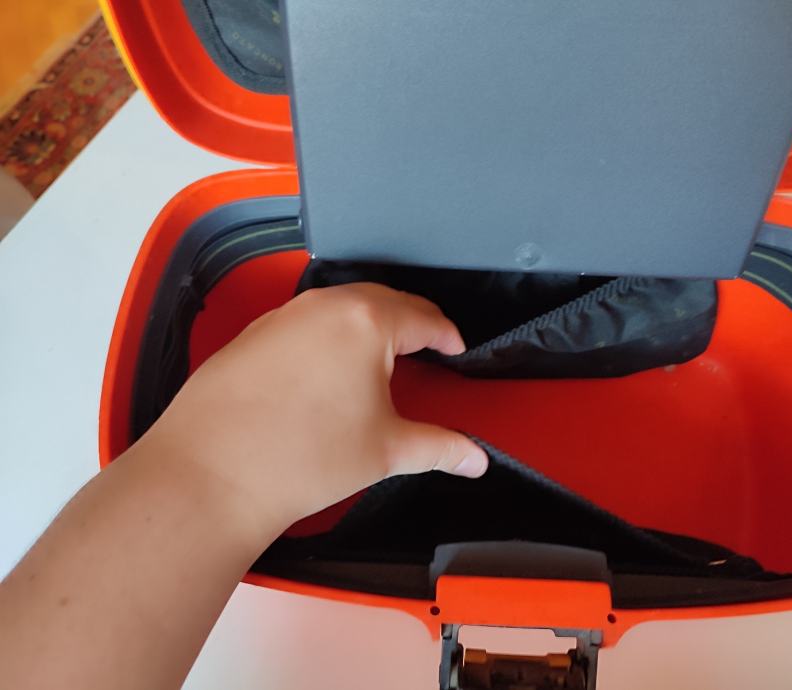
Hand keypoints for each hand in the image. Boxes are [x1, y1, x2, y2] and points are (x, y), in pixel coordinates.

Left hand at [134, 282, 487, 540]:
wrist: (212, 474)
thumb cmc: (298, 458)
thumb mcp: (386, 451)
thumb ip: (440, 447)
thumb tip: (473, 458)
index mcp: (366, 321)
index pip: (424, 317)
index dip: (447, 335)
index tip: (455, 348)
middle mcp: (322, 306)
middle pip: (383, 301)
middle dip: (410, 323)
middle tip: (426, 346)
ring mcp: (282, 317)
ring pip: (340, 307)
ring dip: (367, 325)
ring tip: (379, 359)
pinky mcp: (251, 334)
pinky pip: (304, 323)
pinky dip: (327, 336)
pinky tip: (327, 371)